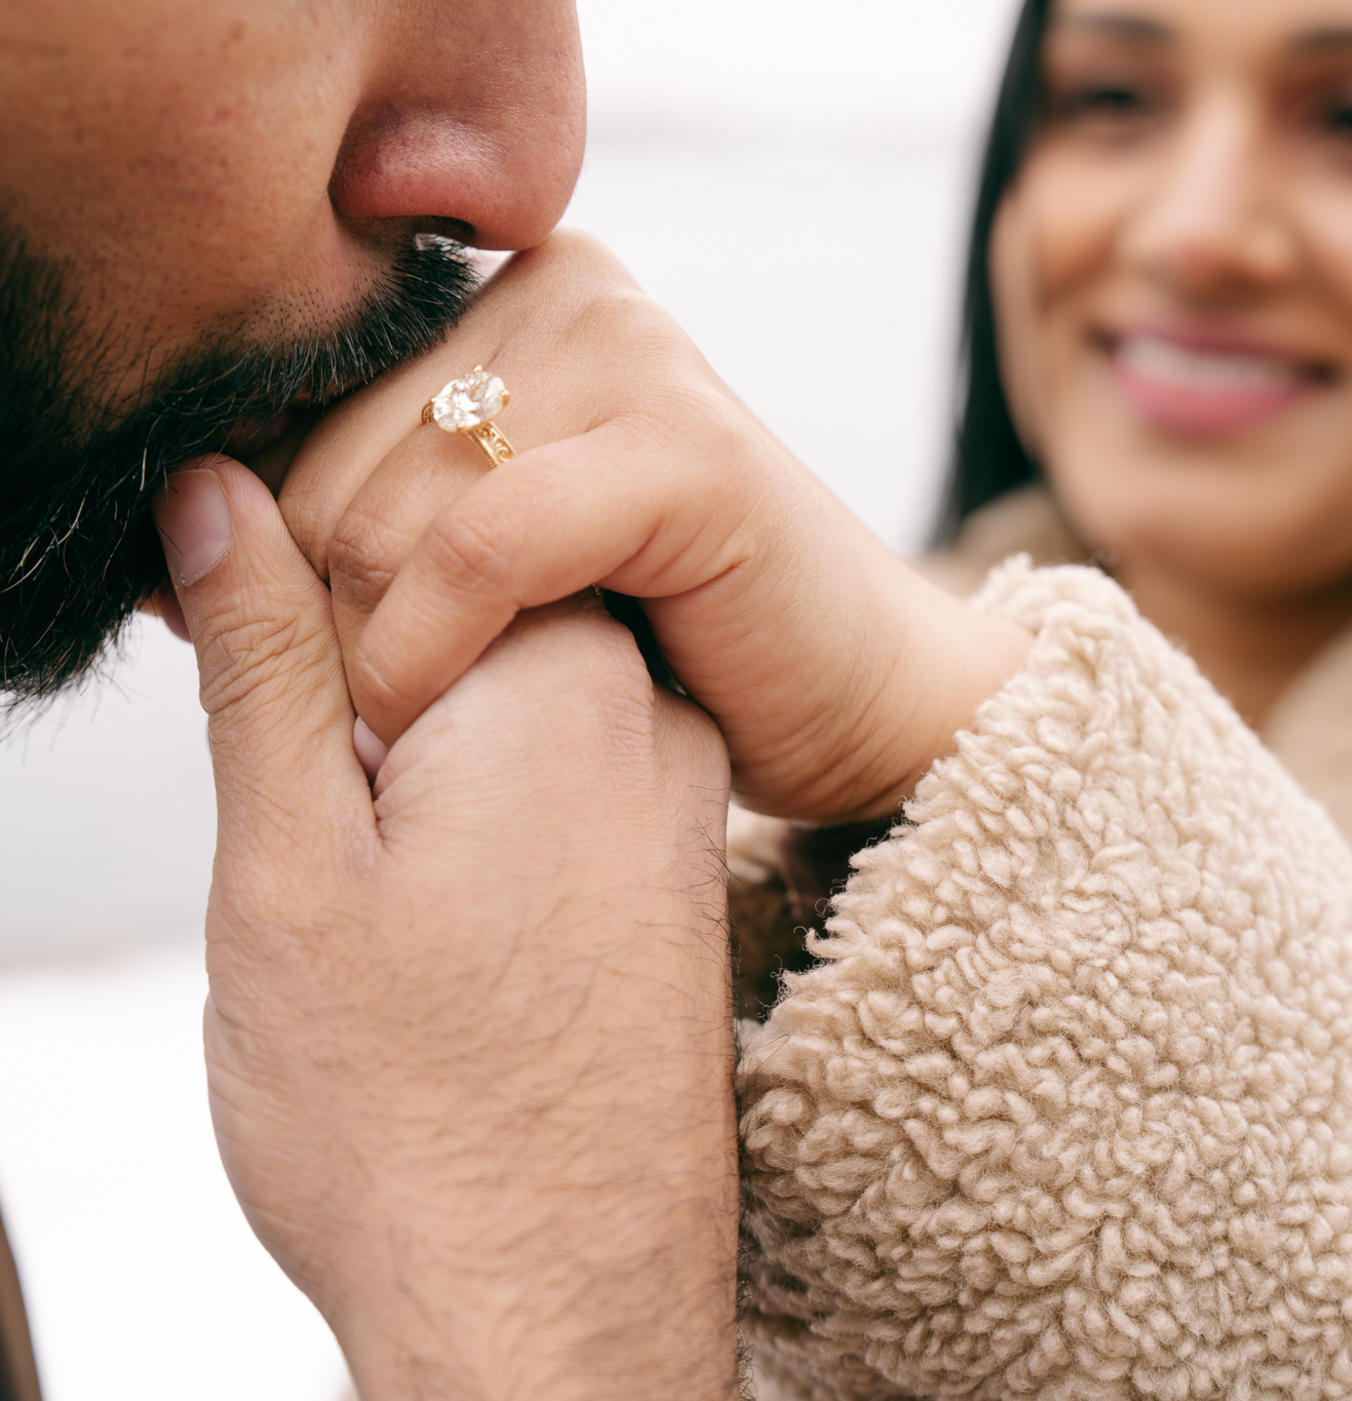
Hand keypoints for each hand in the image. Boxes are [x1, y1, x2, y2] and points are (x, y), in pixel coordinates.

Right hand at [154, 459, 739, 1400]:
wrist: (558, 1333)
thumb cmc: (409, 1125)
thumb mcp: (289, 865)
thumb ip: (263, 655)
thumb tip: (219, 487)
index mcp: (557, 671)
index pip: (404, 522)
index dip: (287, 580)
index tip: (233, 665)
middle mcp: (647, 710)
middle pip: (461, 600)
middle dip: (351, 667)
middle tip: (301, 813)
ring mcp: (677, 791)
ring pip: (503, 689)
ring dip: (409, 743)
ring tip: (367, 888)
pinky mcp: (678, 867)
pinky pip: (559, 766)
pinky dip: (474, 800)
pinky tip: (433, 915)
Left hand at [278, 231, 1029, 822]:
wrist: (840, 696)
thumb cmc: (642, 637)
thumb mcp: (457, 562)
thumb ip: (328, 521)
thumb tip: (168, 521)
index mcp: (494, 291)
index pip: (282, 407)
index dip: (250, 546)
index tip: (257, 649)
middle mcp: (557, 286)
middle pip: (313, 460)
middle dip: (312, 620)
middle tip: (361, 715)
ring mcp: (629, 348)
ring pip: (379, 508)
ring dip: (367, 657)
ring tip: (413, 728)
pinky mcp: (683, 444)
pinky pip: (479, 547)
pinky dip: (427, 652)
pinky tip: (429, 715)